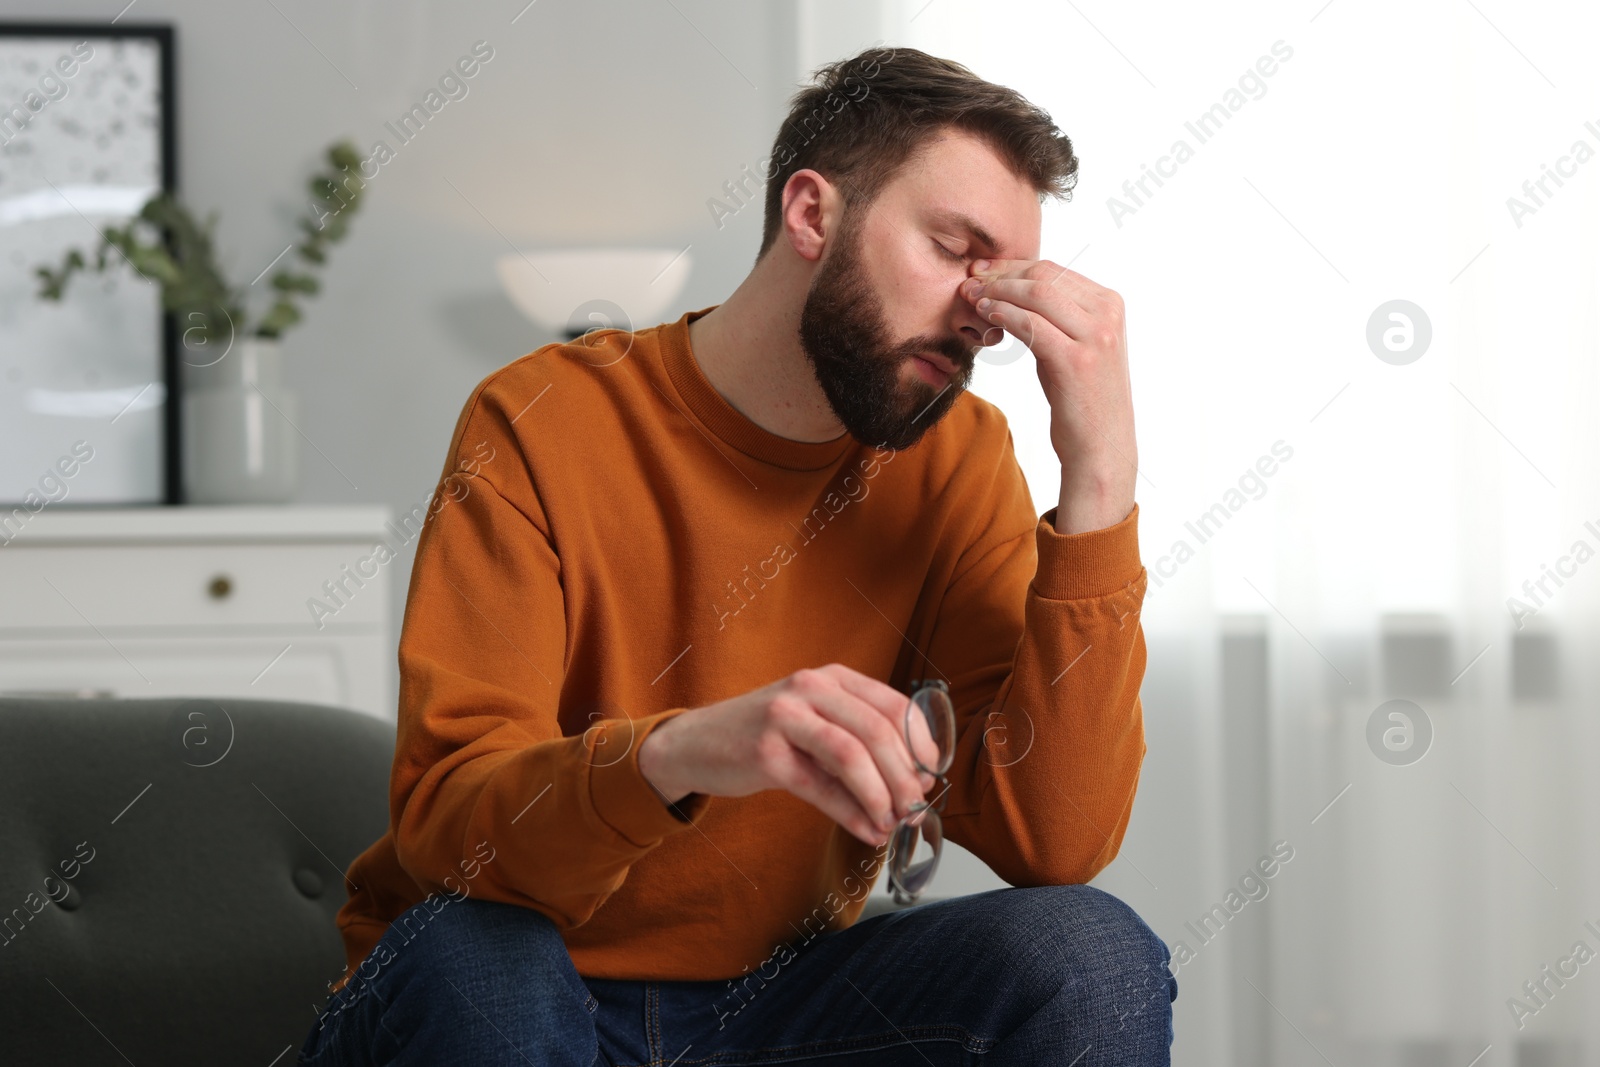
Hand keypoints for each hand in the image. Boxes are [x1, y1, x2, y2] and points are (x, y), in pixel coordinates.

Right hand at [637, 664, 936, 846]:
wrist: (695, 743)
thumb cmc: (765, 736)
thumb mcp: (815, 724)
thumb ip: (857, 742)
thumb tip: (912, 784)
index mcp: (832, 677)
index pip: (894, 705)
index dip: (920, 745)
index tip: (929, 778)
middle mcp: (811, 687)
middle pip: (877, 731)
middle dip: (904, 777)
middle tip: (914, 809)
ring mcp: (785, 716)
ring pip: (851, 755)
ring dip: (880, 797)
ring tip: (892, 824)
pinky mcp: (765, 752)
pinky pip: (820, 787)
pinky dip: (850, 814)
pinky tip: (865, 831)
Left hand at [961, 259, 1136, 532]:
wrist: (1101, 447)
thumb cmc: (1082, 399)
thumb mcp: (1074, 347)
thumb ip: (1056, 317)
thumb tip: (1013, 289)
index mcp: (1110, 304)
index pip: (1054, 270)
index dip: (1012, 267)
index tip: (983, 270)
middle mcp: (1107, 314)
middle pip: (1044, 276)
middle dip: (1000, 275)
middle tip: (970, 280)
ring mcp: (1095, 336)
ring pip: (1036, 294)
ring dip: (997, 291)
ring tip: (970, 296)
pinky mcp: (1076, 360)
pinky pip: (1031, 325)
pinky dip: (1003, 315)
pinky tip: (985, 316)